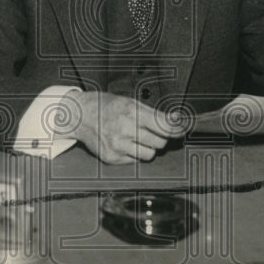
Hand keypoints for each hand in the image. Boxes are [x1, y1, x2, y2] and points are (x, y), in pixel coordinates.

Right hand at [60, 90, 174, 164]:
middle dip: (160, 138)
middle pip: (160, 143)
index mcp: (131, 112)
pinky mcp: (111, 158)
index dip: (177, 129)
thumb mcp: (131, 103)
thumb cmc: (108, 107)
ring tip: (136, 138)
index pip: (164, 126)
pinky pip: (135, 161)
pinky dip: (134, 153)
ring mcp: (117, 146)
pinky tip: (124, 143)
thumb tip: (177, 121)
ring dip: (148, 147)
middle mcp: (124, 129)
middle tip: (152, 132)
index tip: (182, 130)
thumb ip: (154, 113)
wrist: (81, 116)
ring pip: (149, 154)